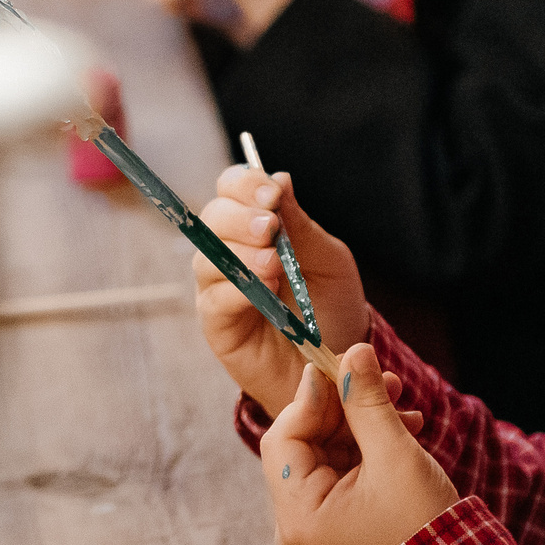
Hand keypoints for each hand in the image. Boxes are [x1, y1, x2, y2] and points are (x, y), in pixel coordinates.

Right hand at [192, 167, 368, 417]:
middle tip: (272, 227)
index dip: (246, 184)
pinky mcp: (217, 324)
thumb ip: (301, 225)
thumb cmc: (331, 309)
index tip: (273, 194)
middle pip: (213, 218)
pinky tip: (266, 288)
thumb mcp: (328, 261)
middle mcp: (229, 252)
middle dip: (242, 218)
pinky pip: (214, 300)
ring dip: (241, 253)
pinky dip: (238, 289)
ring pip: (208, 257)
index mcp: (254, 227)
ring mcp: (219, 288)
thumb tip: (278, 178)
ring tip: (274, 263)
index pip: (232, 189)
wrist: (336, 367)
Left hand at [259, 347, 458, 544]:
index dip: (311, 397)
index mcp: (298, 519)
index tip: (340, 366)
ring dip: (359, 422)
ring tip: (400, 400)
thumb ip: (367, 401)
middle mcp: (295, 527)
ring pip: (323, 453)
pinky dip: (365, 447)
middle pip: (302, 444)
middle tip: (376, 376)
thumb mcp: (395, 455)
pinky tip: (401, 427)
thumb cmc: (425, 527)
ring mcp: (313, 528)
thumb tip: (353, 351)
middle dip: (341, 406)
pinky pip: (339, 473)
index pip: (284, 438)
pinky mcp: (334, 525)